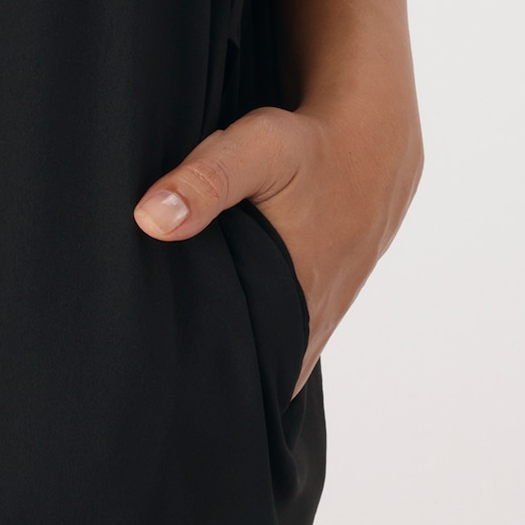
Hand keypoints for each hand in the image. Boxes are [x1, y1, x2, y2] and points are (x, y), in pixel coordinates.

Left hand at [133, 88, 421, 390]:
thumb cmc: (313, 145)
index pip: (251, 379)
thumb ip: (205, 181)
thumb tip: (150, 220)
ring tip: (184, 349)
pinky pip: (284, 327)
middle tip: (163, 373)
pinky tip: (225, 311)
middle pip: (257, 368)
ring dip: (239, 348)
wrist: (375, 137)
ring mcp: (323, 311)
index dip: (210, 387)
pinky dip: (258, 326)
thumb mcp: (258, 149)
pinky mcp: (323, 294)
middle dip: (216, 373)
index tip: (165, 388)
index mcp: (300, 305)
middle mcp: (315, 321)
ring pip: (272, 349)